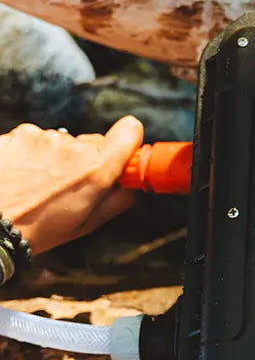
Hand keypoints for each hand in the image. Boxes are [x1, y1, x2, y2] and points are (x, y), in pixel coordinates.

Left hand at [0, 118, 143, 254]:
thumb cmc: (37, 229)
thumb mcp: (86, 224)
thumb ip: (117, 200)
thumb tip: (131, 186)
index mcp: (96, 169)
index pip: (129, 130)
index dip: (127, 141)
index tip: (120, 157)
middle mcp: (73, 147)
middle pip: (93, 142)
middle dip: (87, 159)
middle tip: (68, 184)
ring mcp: (44, 138)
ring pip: (62, 142)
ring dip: (55, 157)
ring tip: (36, 183)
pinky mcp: (19, 135)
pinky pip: (35, 140)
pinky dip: (30, 154)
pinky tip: (20, 175)